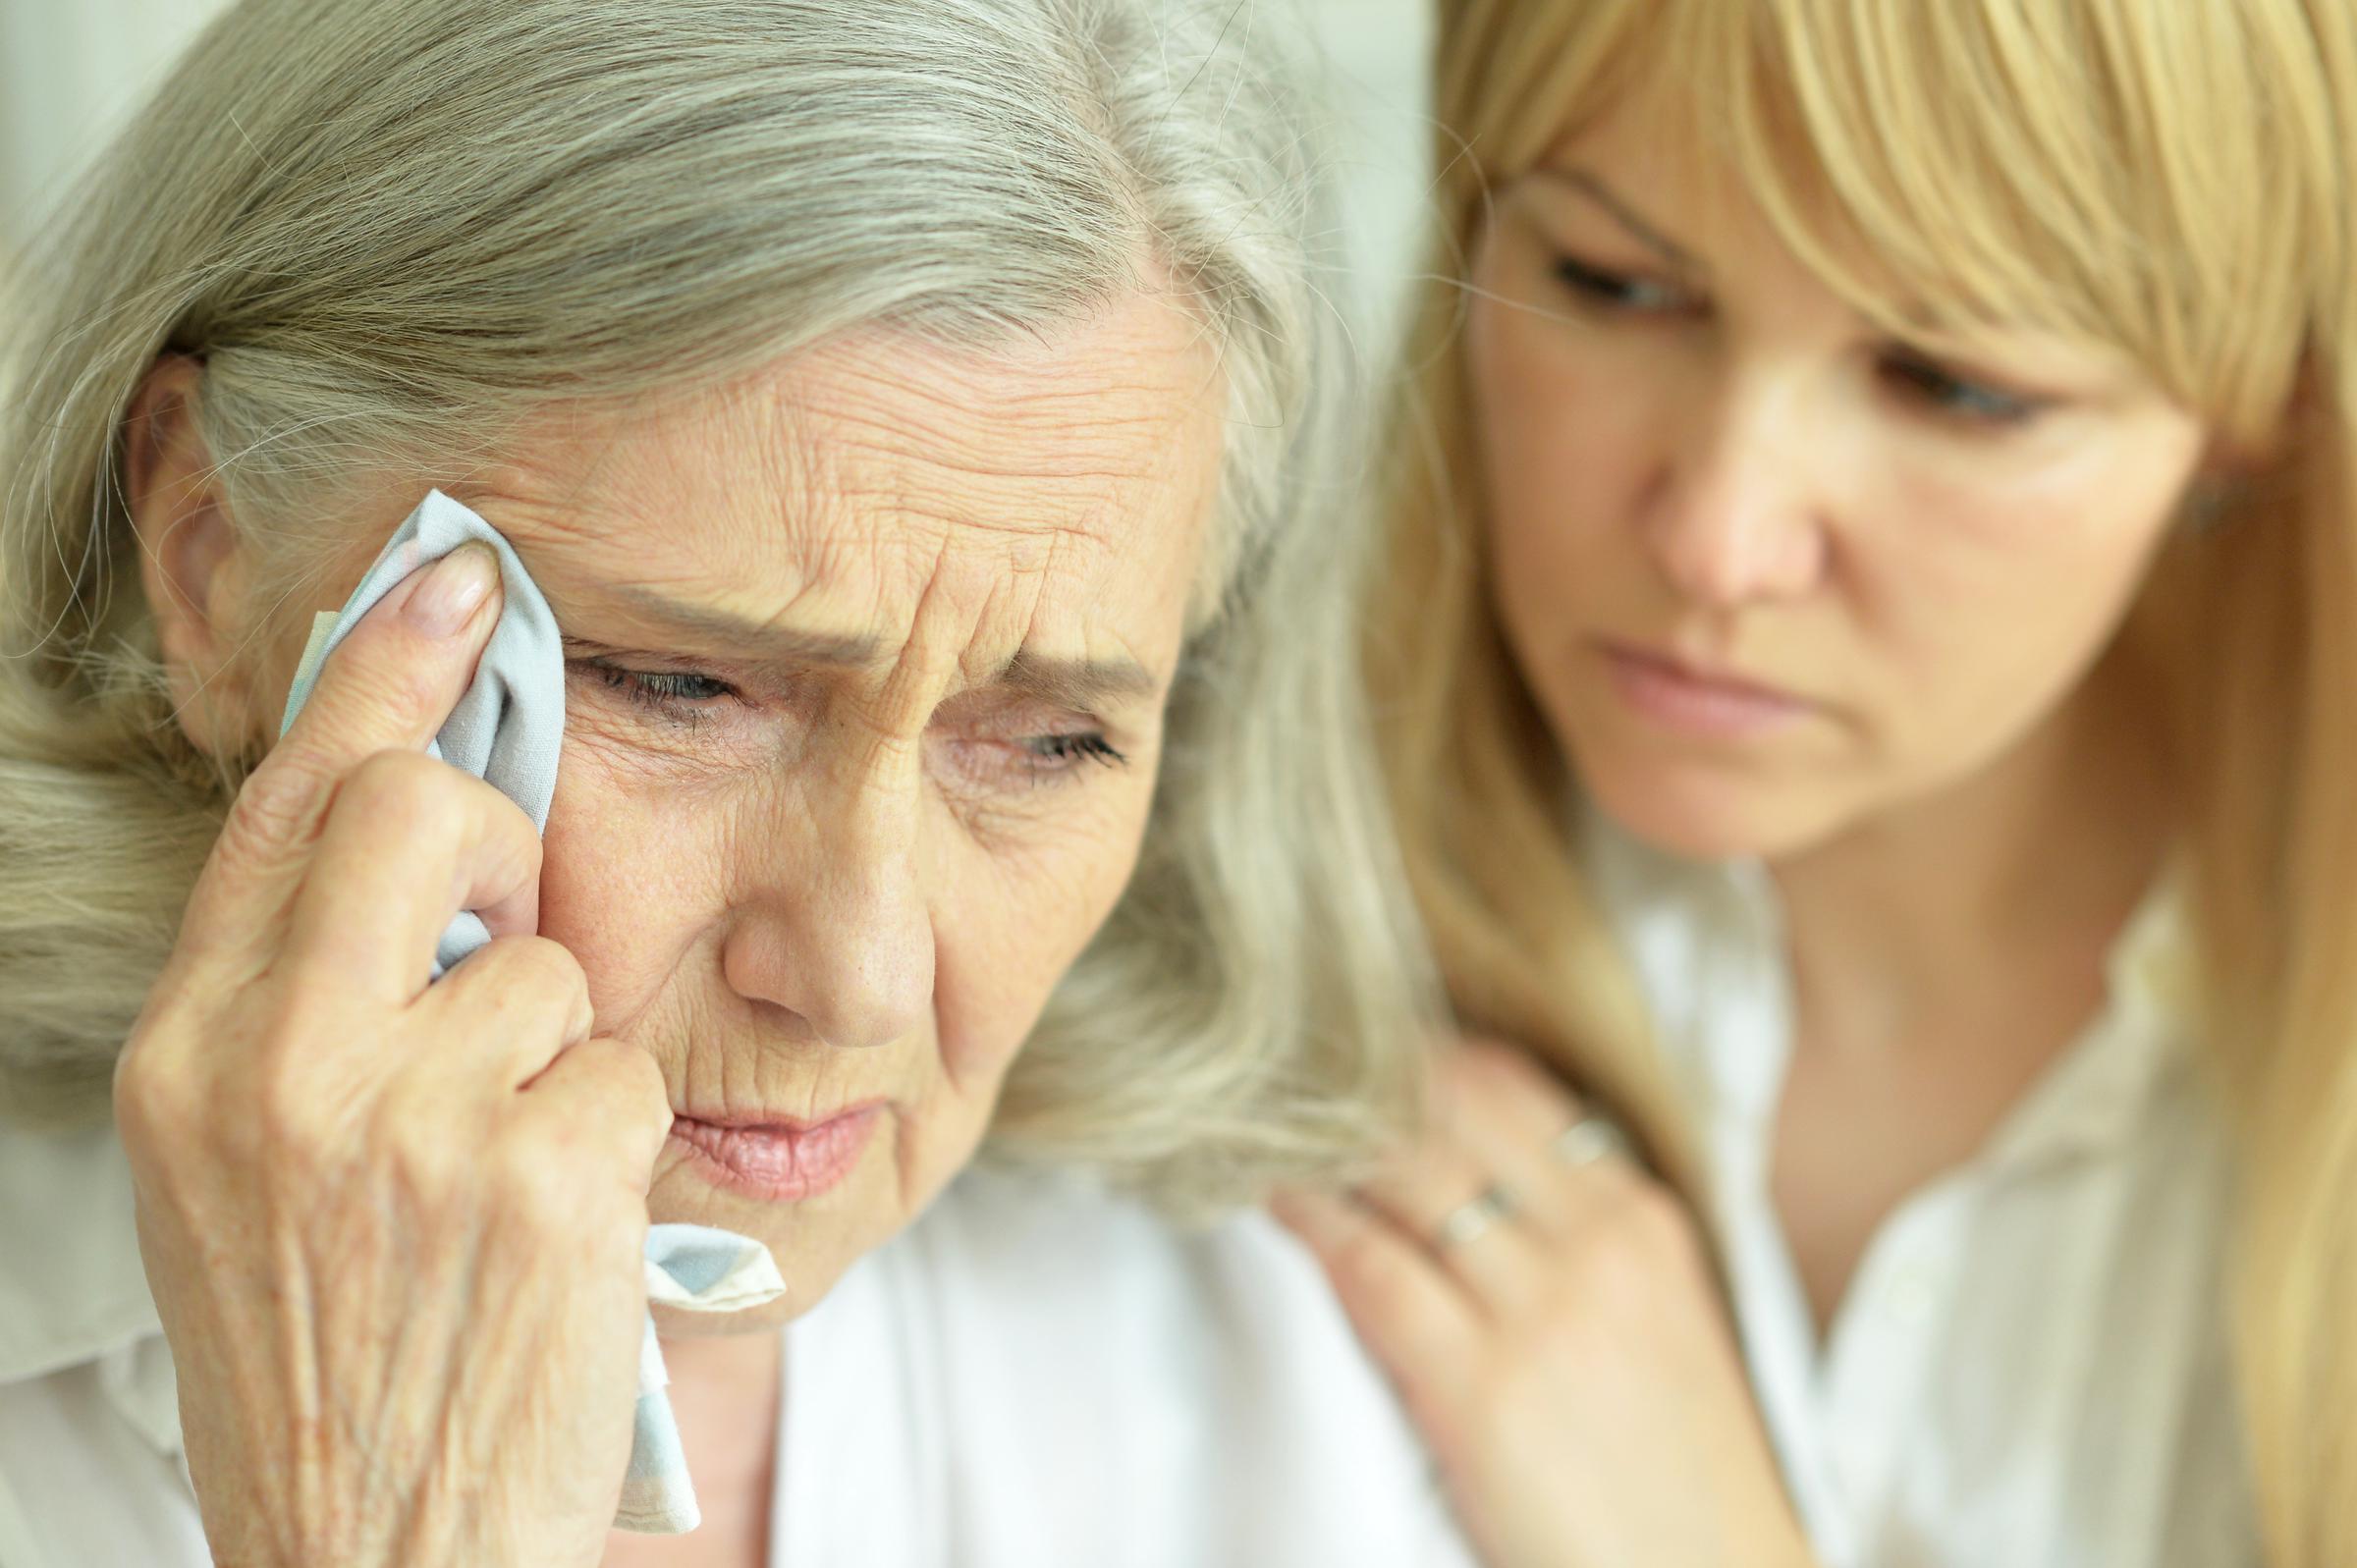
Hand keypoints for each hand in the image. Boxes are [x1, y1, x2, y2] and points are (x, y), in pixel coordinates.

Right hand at [113, 545, 672, 1567]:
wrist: (376, 1551)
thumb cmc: (328, 1353)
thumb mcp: (244, 1172)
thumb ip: (305, 999)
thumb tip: (416, 828)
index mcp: (196, 1058)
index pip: (287, 805)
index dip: (378, 674)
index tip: (455, 578)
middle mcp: (283, 1070)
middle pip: (426, 815)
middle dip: (494, 852)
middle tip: (498, 952)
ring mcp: (415, 1120)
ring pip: (558, 963)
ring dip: (558, 1059)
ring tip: (504, 1181)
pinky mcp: (545, 1174)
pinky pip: (625, 1071)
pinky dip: (613, 1145)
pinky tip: (558, 1237)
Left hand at [1273, 1038, 1815, 1567]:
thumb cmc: (1674, 1474)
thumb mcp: (1658, 1323)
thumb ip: (1581, 1240)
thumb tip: (1474, 1176)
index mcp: (1641, 1222)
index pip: (1511, 1088)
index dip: (1417, 1056)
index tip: (1354, 1043)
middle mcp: (1598, 1246)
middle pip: (1449, 1111)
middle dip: (1359, 1081)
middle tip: (1287, 1065)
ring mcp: (1543, 1314)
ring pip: (1403, 1174)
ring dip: (1323, 1139)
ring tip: (1266, 1119)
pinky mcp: (1483, 1390)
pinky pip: (1372, 1269)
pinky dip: (1312, 1220)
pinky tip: (1278, 1199)